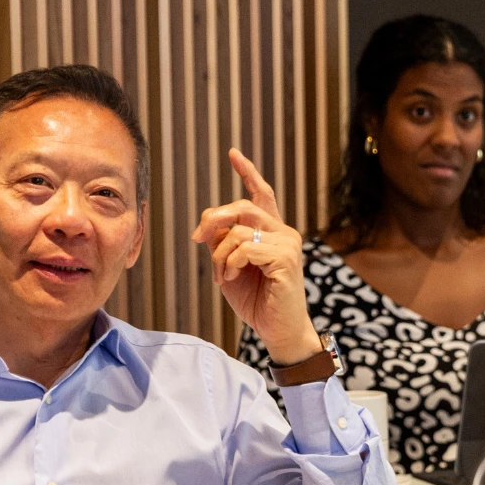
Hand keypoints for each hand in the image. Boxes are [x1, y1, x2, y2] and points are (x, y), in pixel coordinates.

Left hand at [190, 149, 320, 364]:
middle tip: (197, 238)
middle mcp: (284, 232)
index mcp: (272, 232)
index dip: (247, 172)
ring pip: (238, 230)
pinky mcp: (286, 259)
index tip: (233, 153)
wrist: (278, 331)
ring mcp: (287, 244)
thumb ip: (222, 243)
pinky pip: (245, 248)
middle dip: (213, 219)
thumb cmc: (257, 302)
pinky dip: (230, 263)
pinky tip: (232, 278)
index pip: (261, 194)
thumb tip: (207, 226)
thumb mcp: (231, 268)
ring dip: (219, 254)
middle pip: (242, 206)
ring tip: (222, 276)